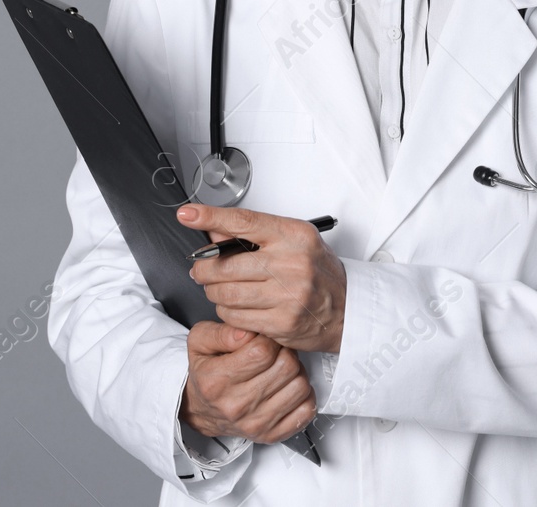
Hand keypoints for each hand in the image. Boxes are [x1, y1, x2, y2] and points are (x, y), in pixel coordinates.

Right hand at [180, 321, 315, 442]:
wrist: (200, 410)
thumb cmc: (205, 374)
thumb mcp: (200, 342)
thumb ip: (223, 331)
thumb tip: (248, 332)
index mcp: (218, 381)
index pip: (263, 351)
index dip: (269, 339)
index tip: (264, 340)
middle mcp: (237, 406)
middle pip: (286, 367)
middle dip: (285, 352)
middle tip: (275, 353)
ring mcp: (256, 423)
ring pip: (300, 386)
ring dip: (296, 373)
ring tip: (281, 370)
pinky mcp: (271, 435)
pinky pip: (306, 410)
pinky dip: (304, 396)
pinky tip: (288, 388)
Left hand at [181, 203, 346, 352]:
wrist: (348, 309)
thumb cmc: (318, 272)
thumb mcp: (293, 242)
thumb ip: (254, 235)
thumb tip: (213, 231)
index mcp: (293, 235)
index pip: (243, 221)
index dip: (210, 217)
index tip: (188, 214)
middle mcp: (291, 263)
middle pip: (225, 265)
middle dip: (204, 269)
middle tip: (201, 270)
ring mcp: (287, 294)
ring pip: (225, 293)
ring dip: (214, 292)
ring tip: (221, 289)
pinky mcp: (281, 322)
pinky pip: (235, 316)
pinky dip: (227, 312)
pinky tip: (238, 307)